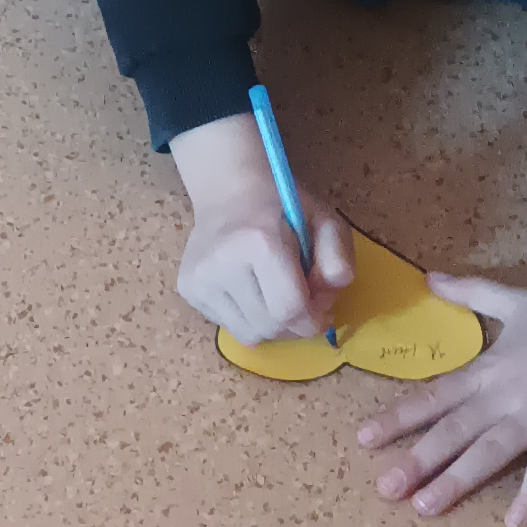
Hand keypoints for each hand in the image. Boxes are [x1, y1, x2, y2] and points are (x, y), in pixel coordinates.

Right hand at [169, 108, 354, 344]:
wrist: (229, 192)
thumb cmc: (283, 206)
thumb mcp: (326, 221)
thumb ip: (338, 260)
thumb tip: (325, 303)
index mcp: (259, 243)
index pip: (289, 310)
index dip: (313, 319)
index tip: (321, 310)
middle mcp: (222, 263)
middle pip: (270, 326)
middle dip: (295, 325)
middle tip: (302, 302)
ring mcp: (199, 279)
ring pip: (248, 334)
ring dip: (271, 326)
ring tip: (275, 297)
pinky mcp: (187, 289)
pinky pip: (228, 326)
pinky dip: (248, 318)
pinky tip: (250, 291)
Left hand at [354, 251, 526, 526]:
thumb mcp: (516, 298)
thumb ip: (471, 292)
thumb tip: (430, 277)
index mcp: (490, 369)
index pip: (435, 397)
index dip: (399, 418)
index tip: (363, 439)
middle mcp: (504, 396)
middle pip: (452, 431)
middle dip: (416, 460)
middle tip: (383, 489)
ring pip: (488, 453)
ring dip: (456, 481)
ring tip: (424, 508)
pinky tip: (515, 523)